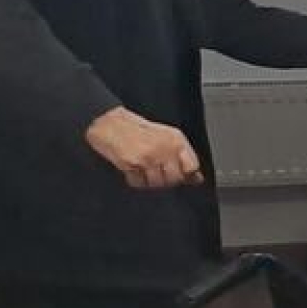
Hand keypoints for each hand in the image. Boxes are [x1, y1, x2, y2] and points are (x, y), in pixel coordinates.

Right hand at [85, 107, 202, 190]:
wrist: (110, 123)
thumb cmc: (138, 129)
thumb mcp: (167, 137)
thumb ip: (183, 157)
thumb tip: (197, 179)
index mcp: (176, 140)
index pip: (192, 167)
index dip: (186, 174)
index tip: (181, 175)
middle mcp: (165, 148)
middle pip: (175, 179)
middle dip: (167, 180)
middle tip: (157, 172)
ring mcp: (149, 157)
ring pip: (157, 184)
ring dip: (150, 181)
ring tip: (144, 169)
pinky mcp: (132, 164)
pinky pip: (139, 183)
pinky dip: (136, 180)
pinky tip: (133, 169)